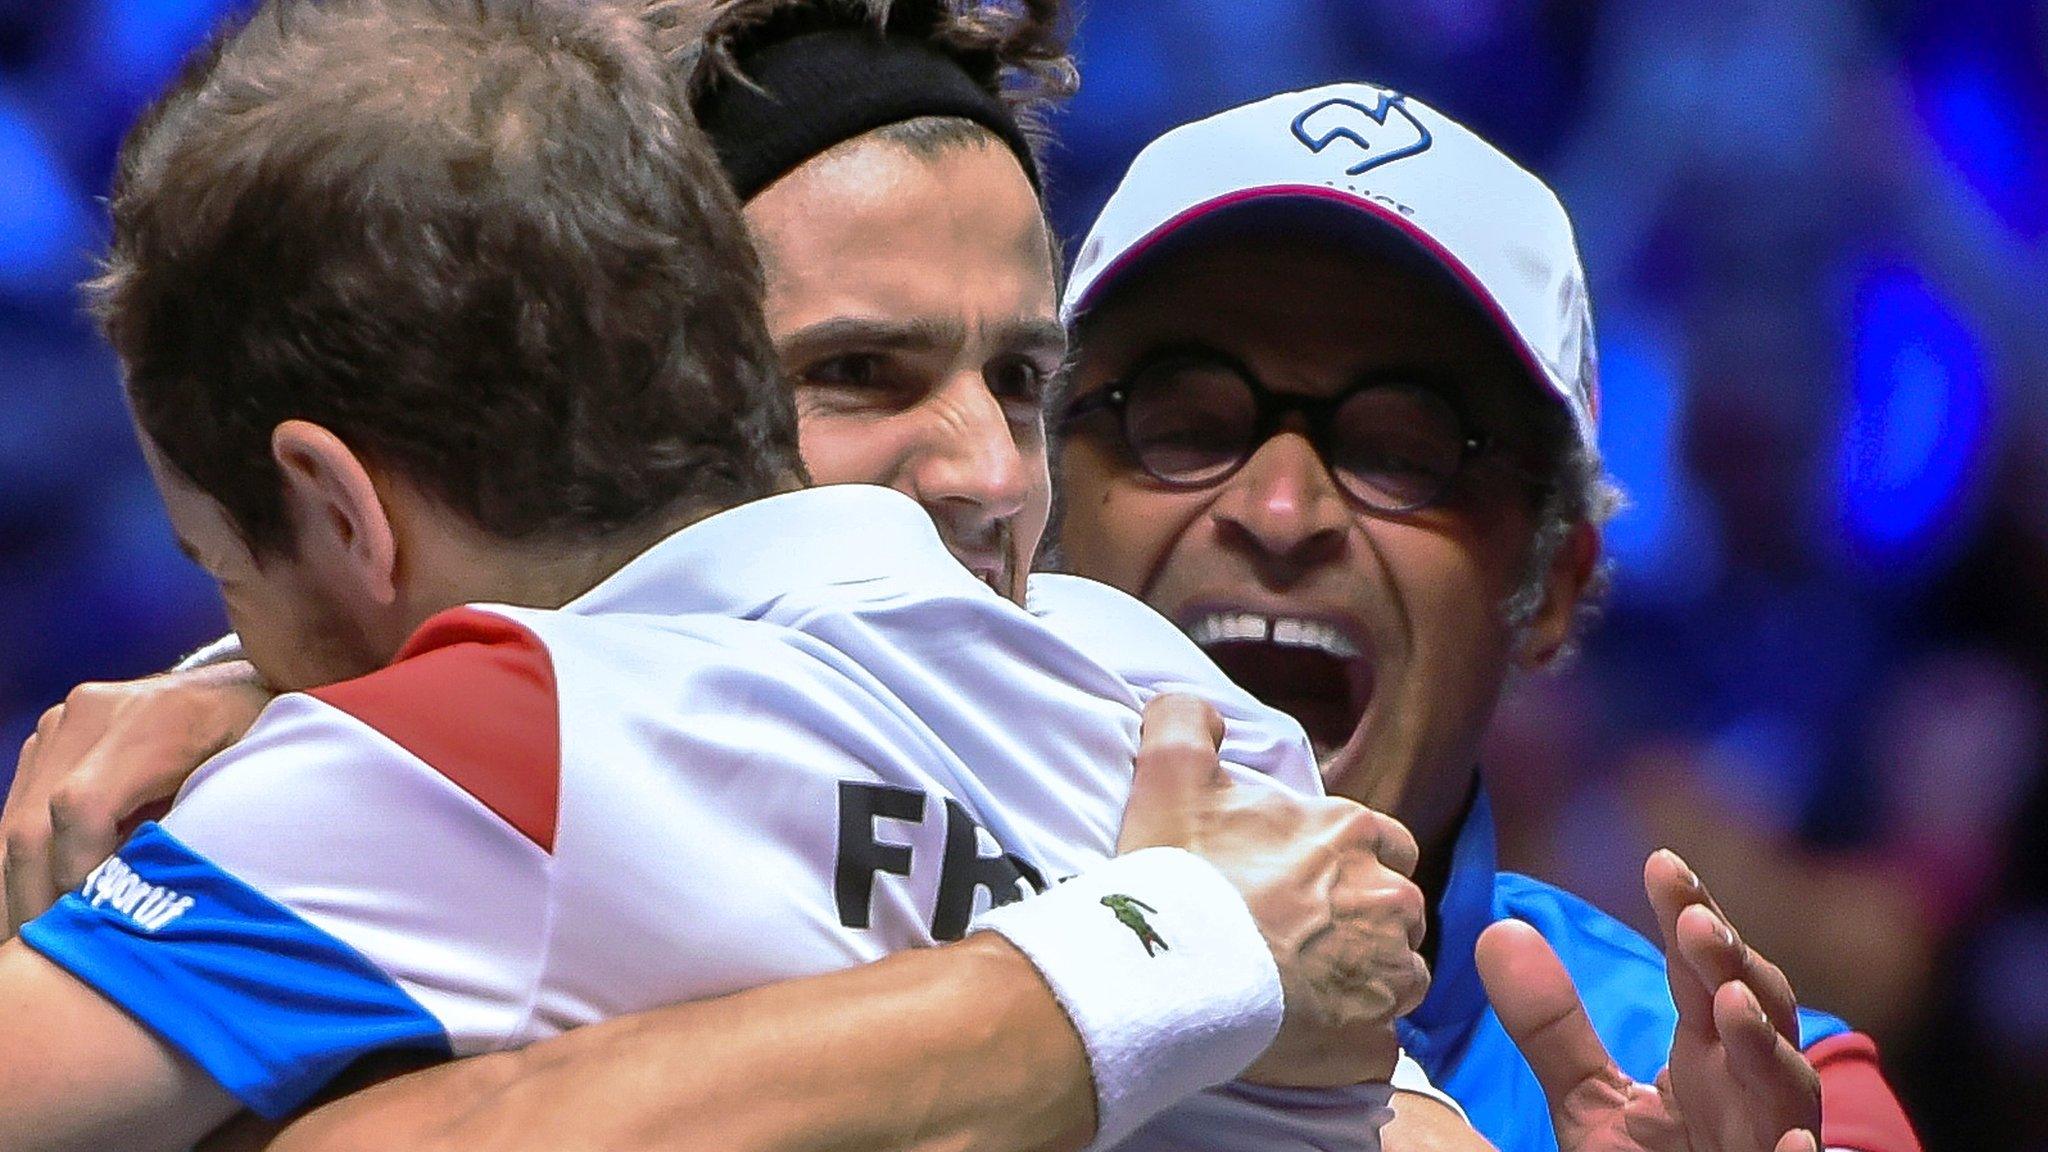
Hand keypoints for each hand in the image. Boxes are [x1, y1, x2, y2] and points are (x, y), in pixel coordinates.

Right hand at [2, 662, 273, 937]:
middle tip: (51, 957)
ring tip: (40, 943)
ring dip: (20, 889)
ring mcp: (62, 726)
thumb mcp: (255, 778)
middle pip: (33, 823)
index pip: (82, 805)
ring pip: (15, 824)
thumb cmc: (262, 740)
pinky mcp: (48, 741)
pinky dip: (25, 865)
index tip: (96, 919)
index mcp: (153, 721)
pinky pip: (18, 811)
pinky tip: (41, 907)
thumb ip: (208, 824)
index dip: (79, 870)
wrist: (238, 688)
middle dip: (35, 898)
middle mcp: (93, 715)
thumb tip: (160, 895)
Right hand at [1117, 693, 1428, 1087]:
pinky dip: (1352, 1043)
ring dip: (1363, 984)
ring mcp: (1388, 971)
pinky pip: (1378, 1045)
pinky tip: (1307, 1039)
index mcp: (1353, 831)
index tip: (1307, 888)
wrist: (1171, 968)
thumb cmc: (1179, 872)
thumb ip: (1185, 722)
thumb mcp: (1170, 772)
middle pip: (1397, 913)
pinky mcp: (1374, 1037)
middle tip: (1299, 943)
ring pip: (1396, 978)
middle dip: (1363, 926)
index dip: (1351, 866)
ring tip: (1303, 996)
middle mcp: (1387, 896)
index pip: (1386, 845)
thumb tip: (1198, 712)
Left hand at [1473, 850, 1820, 1151]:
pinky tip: (1791, 1142)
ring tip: (1731, 1000)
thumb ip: (1552, 1026)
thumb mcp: (1591, 1101)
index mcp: (1711, 1059)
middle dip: (1732, 964)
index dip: (1690, 918)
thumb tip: (1498, 931)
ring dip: (1766, 1044)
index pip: (1703, 974)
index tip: (1661, 863)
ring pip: (1788, 1088)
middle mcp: (1751, 1090)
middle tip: (1695, 923)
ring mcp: (1770, 1139)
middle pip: (1757, 1012)